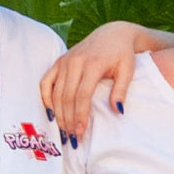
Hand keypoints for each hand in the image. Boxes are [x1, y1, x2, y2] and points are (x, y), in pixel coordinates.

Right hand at [39, 20, 149, 137]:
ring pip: (56, 92)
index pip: (82, 95)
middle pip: (67, 97)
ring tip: (63, 132)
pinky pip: (46, 81)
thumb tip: (118, 111)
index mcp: (92, 64)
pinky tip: (51, 112)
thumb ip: (121, 90)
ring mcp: (65, 61)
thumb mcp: (127, 70)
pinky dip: (46, 97)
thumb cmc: (122, 54)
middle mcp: (75, 62)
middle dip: (68, 120)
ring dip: (58, 114)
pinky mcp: (59, 62)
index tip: (80, 133)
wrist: (113, 34)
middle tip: (71, 139)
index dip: (79, 116)